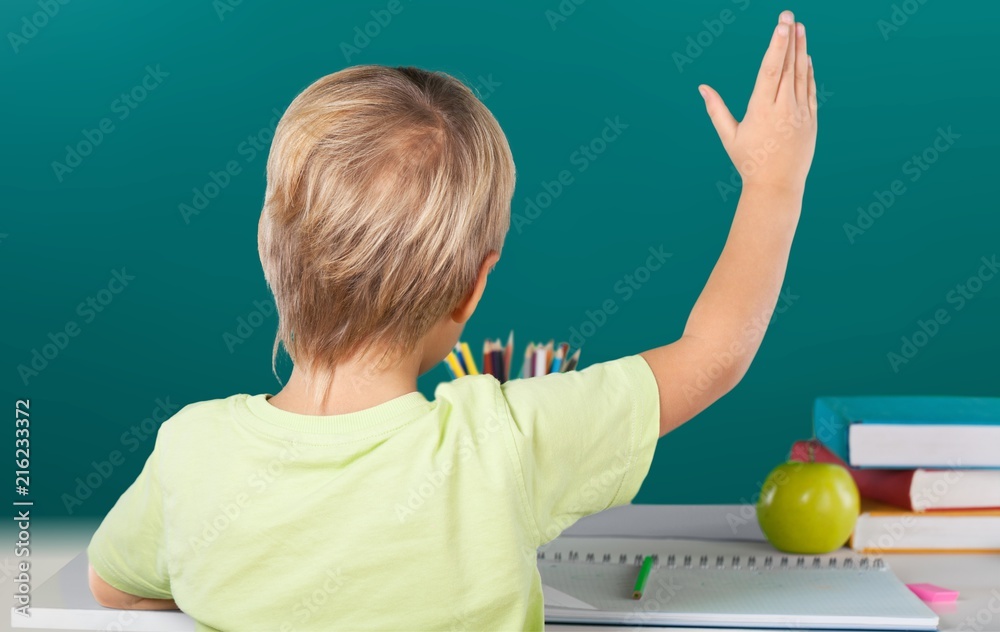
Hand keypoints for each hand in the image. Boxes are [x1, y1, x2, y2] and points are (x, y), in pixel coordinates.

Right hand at [699, 10, 816, 193]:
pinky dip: (808, 72)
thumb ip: (716, 109)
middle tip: (789, 15)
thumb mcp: (729, 136)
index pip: (770, 70)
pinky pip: (809, 90)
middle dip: (788, 39)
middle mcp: (783, 108)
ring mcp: (799, 113)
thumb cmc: (748, 162)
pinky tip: (806, 57)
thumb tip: (702, 87)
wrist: (777, 186)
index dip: (776, 46)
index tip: (781, 26)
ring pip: (800, 75)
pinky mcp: (811, 120)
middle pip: (786, 67)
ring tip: (800, 27)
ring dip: (800, 50)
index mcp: (761, 110)